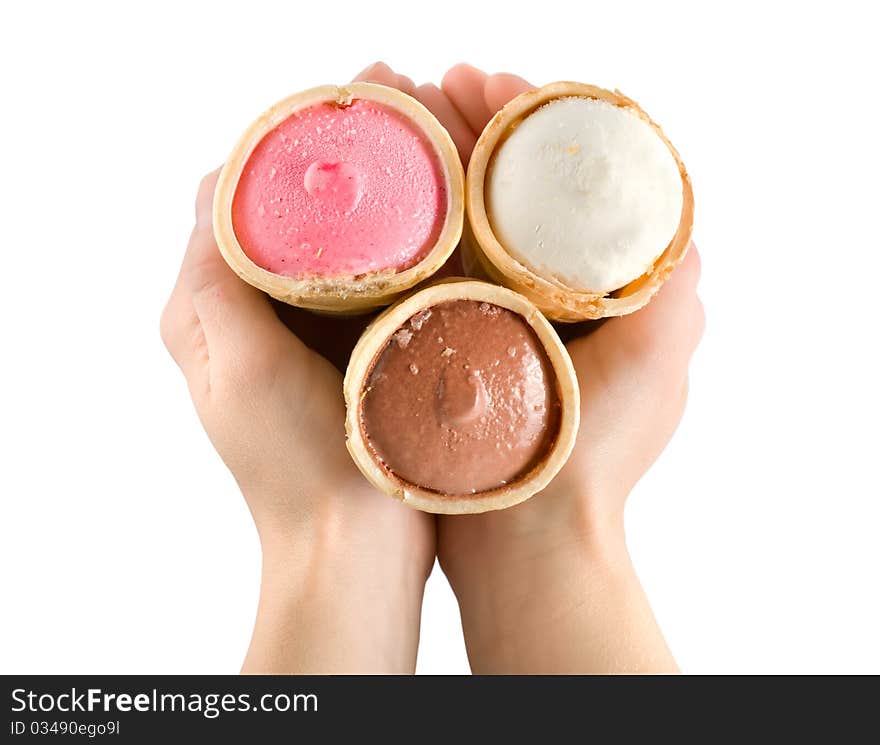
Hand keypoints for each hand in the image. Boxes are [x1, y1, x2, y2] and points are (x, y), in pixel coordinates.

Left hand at [160, 166, 434, 672]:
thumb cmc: (293, 466)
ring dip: (368, 193)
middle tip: (390, 112)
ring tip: (420, 142)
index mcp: (204, 313)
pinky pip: (369, 275)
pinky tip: (434, 210)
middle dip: (329, 163)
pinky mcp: (353, 346)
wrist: (353, 545)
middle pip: (281, 214)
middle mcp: (249, 314)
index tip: (329, 116)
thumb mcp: (237, 369)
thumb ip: (213, 282)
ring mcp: (305, 330)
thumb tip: (213, 187)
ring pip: (330, 239)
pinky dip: (394, 239)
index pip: (224, 204)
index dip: (271, 151)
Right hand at [408, 64, 703, 672]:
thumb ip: (676, 287)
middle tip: (439, 82)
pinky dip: (413, 214)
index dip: (532, 123)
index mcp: (589, 289)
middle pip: (509, 186)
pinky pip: (429, 260)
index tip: (494, 81)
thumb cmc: (590, 452)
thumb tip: (680, 224)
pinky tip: (388, 179)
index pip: (564, 180)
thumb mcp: (657, 363)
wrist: (525, 532)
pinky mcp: (441, 337)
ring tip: (407, 107)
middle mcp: (537, 294)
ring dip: (441, 155)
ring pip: (465, 213)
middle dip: (478, 125)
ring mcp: (485, 313)